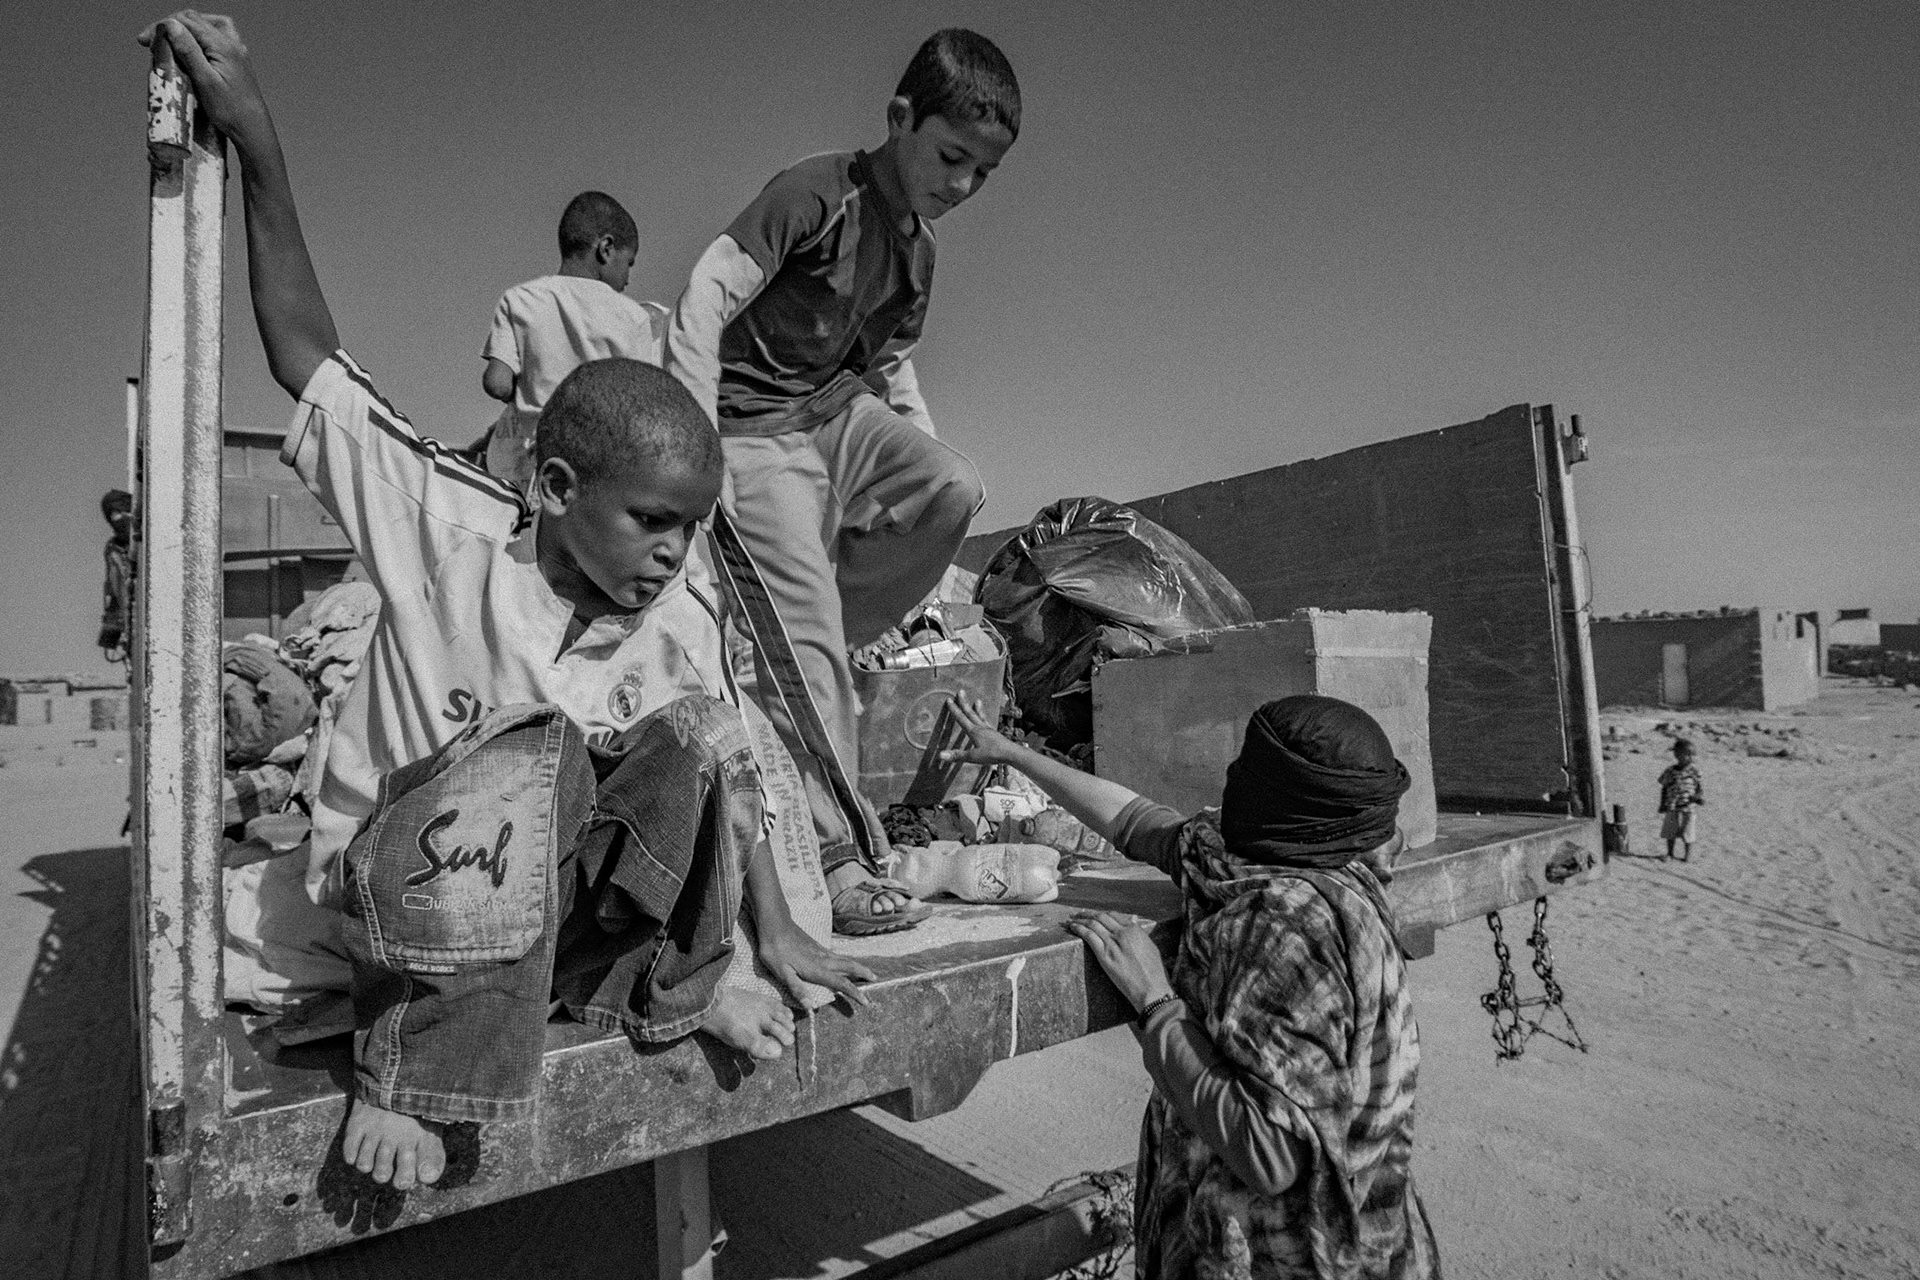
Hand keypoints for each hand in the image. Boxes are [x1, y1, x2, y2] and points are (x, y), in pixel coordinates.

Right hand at [138, 11, 271, 146]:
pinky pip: (217, 38)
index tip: (145, 41)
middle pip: (196, 20)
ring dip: (186, 29)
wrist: (253, 130)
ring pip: (208, 26)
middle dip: (171, 26)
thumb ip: (189, 51)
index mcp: (224, 46)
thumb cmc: (231, 111)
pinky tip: (193, 49)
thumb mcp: (205, 81)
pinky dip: (200, 38)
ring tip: (171, 40)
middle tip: (154, 42)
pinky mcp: (236, 62)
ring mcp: (237, 52)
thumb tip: (172, 25)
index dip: (162, 26)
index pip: (187, 21)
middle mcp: (233, 44)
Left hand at [756, 924, 876, 1010]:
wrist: (775, 924)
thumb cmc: (775, 950)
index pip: (840, 982)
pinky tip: (844, 962)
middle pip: (849, 966)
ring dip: (857, 966)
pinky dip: (846, 960)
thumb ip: (797, 988)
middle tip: (875, 979)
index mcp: (816, 969)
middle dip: (863, 973)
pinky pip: (836, 955)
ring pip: (844, 959)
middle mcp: (823, 959)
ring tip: (866, 972)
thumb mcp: (781, 972)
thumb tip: (811, 1006)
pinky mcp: (816, 946)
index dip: (854, 993)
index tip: (866, 1002)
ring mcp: (820, 951)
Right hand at [938, 696, 1018, 767]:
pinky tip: (986, 721)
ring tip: (977, 701)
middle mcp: (981, 728)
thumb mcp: (973, 756)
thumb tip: (940, 755)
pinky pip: (988, 723)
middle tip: (960, 691)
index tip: (949, 699)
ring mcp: (989, 730)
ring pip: (981, 717)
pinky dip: (985, 719)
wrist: (1011, 753)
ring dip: (978, 709)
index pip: (962, 718)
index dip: (954, 709)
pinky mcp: (995, 734)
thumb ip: (957, 755)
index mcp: (974, 732)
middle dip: (964, 703)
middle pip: (971, 713)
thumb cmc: (992, 754)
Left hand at [1065, 911, 1173, 1012]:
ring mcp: (1113, 944)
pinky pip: (1089, 936)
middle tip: (1079, 914)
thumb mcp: (1150, 946)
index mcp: (1135, 930)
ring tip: (1072, 919)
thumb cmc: (1154, 972)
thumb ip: (1139, 932)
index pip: (1114, 915)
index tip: (1094, 914)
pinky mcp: (1104, 956)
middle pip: (1101, 917)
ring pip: (1093, 924)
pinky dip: (1079, 929)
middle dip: (1088, 914)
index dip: (1102, 914)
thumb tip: (1132, 919)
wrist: (1151, 990)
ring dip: (1080, 920)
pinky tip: (1073, 928)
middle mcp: (1123, 933)